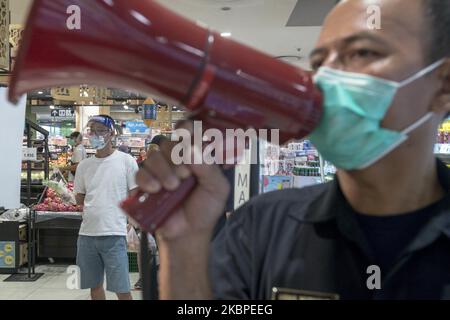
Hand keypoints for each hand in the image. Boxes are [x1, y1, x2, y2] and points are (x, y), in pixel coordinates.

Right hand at [135, 123, 229, 241]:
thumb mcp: (217, 188)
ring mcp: (160, 170)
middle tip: (185, 175)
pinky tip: (155, 189)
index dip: (185, 129)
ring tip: (172, 187)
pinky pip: (140, 172)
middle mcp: (176, 159)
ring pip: (153, 156)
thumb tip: (192, 149)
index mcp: (195, 156)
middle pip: (168, 143)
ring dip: (163, 170)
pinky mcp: (146, 183)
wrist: (189, 233)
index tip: (185, 135)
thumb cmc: (204, 208)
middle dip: (176, 158)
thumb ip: (209, 168)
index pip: (188, 132)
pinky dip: (147, 179)